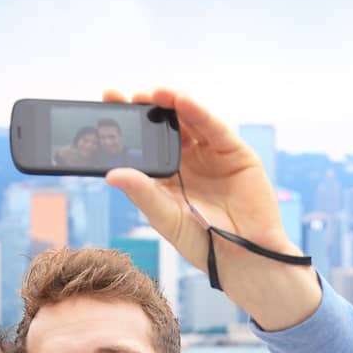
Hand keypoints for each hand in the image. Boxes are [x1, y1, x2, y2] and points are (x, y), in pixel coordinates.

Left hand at [102, 88, 319, 328]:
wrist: (246, 259)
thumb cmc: (204, 244)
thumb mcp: (166, 218)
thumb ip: (142, 194)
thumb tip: (111, 174)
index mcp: (166, 176)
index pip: (143, 144)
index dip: (126, 126)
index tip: (106, 104)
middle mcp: (187, 160)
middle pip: (163, 126)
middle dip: (145, 109)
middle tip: (124, 97)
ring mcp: (210, 154)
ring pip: (188, 121)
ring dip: (170, 104)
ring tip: (152, 93)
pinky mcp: (234, 152)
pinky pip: (213, 127)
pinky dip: (197, 112)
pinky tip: (181, 101)